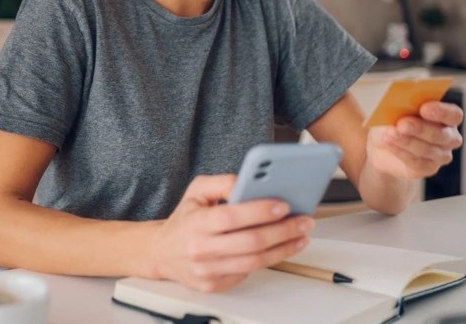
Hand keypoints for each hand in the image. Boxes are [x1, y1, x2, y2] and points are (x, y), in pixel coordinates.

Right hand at [149, 174, 313, 292]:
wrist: (162, 252)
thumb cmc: (185, 219)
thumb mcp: (196, 190)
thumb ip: (222, 182)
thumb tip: (247, 181)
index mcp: (196, 223)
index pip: (231, 217)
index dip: (260, 211)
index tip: (283, 205)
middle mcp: (200, 249)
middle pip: (250, 242)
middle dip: (282, 231)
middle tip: (303, 221)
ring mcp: (207, 271)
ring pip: (254, 262)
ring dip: (283, 249)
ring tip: (300, 236)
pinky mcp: (214, 285)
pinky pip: (247, 273)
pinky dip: (268, 260)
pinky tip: (281, 248)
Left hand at [367, 101, 463, 179]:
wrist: (383, 146)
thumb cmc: (394, 121)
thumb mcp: (397, 109)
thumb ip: (404, 106)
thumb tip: (399, 104)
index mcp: (447, 117)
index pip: (454, 115)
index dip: (441, 112)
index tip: (424, 109)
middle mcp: (449, 137)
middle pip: (441, 134)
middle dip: (420, 129)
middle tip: (402, 125)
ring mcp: (441, 155)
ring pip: (428, 150)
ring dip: (407, 141)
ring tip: (389, 134)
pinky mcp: (428, 168)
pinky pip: (417, 162)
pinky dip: (401, 152)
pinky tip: (389, 143)